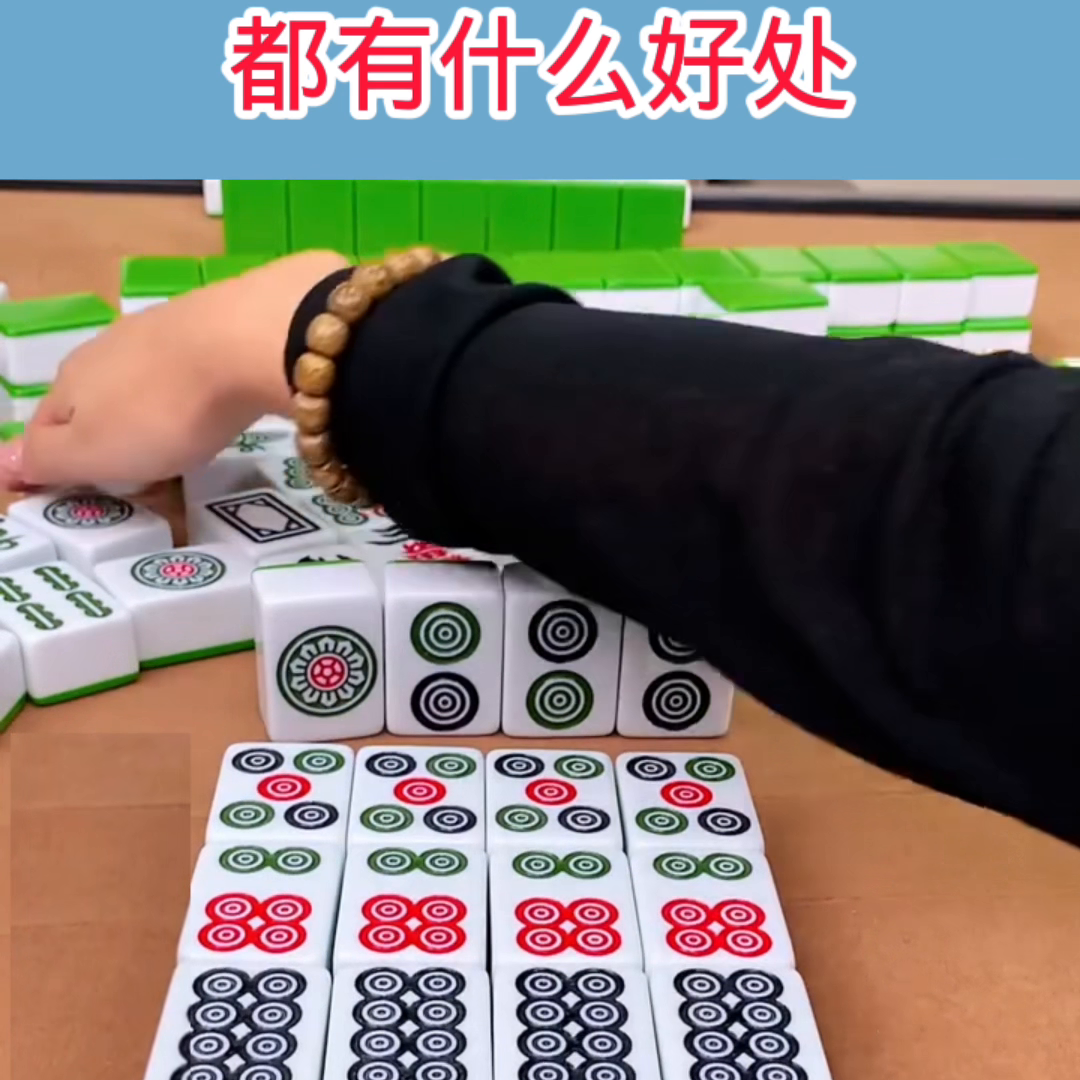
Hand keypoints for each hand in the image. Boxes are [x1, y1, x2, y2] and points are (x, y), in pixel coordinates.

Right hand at [0, 251, 348, 491]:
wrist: (245, 341)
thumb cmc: (161, 410)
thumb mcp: (92, 451)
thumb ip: (46, 459)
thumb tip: (2, 462)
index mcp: (70, 380)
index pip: (46, 429)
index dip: (59, 465)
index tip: (88, 495)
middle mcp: (106, 349)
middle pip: (96, 405)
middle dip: (113, 442)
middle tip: (144, 480)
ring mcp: (158, 333)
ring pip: (142, 388)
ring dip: (153, 419)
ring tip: (181, 447)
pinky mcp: (209, 327)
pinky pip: (188, 374)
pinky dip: (193, 397)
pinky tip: (212, 409)